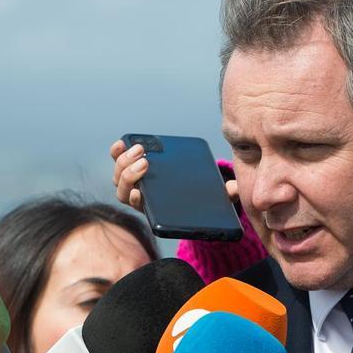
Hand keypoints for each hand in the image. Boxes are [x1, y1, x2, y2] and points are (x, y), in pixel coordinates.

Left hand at [111, 139, 238, 211]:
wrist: (193, 187)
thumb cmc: (203, 196)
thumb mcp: (216, 198)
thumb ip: (225, 195)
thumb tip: (235, 189)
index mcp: (157, 210)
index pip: (141, 207)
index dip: (137, 200)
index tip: (140, 193)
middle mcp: (141, 199)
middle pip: (125, 191)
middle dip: (131, 176)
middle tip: (144, 162)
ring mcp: (133, 184)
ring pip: (119, 177)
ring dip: (124, 163)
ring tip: (138, 148)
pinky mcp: (130, 168)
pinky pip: (118, 162)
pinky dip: (118, 153)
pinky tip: (124, 143)